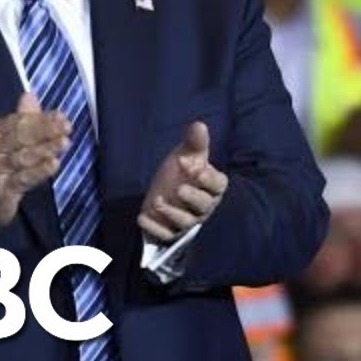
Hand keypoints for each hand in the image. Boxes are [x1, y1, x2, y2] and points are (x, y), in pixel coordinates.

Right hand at [0, 93, 70, 238]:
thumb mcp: (5, 141)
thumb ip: (21, 119)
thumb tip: (30, 95)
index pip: (17, 121)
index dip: (41, 118)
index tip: (61, 116)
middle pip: (20, 137)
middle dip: (45, 131)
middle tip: (66, 127)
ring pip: (23, 157)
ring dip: (46, 149)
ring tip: (64, 142)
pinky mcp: (1, 191)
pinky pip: (23, 178)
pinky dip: (40, 171)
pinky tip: (54, 164)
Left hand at [138, 123, 227, 242]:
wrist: (164, 189)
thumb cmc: (182, 171)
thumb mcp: (187, 154)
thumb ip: (195, 142)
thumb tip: (199, 125)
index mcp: (212, 187)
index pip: (217, 185)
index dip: (208, 179)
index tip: (196, 169)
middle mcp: (203, 207)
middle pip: (203, 206)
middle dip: (192, 198)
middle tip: (179, 189)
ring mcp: (187, 221)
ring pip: (185, 222)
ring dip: (171, 213)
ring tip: (157, 201)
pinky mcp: (170, 232)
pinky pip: (165, 235)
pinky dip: (154, 228)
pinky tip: (142, 218)